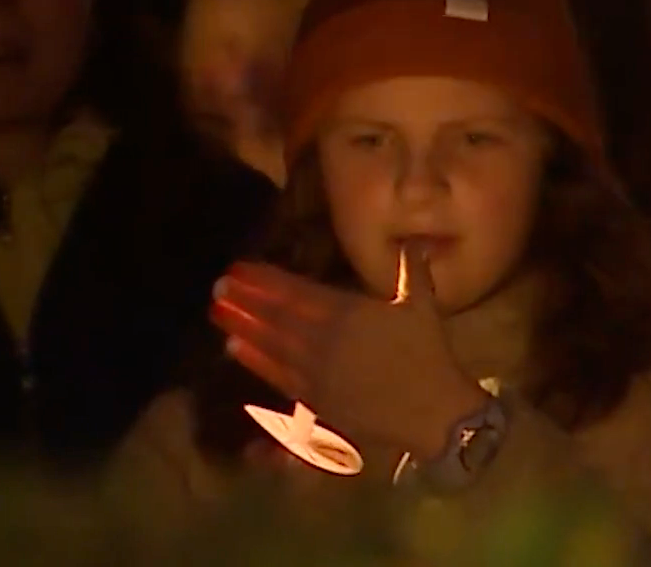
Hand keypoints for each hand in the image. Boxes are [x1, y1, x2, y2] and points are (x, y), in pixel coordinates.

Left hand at [210, 242, 487, 457]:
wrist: (433, 411)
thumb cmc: (428, 355)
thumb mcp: (421, 305)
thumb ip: (411, 270)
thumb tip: (413, 240)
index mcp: (346, 312)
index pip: (295, 291)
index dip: (264, 279)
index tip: (239, 268)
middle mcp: (324, 339)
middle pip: (275, 316)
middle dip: (244, 299)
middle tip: (217, 287)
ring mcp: (316, 370)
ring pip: (271, 343)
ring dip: (243, 326)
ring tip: (217, 311)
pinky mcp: (316, 399)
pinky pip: (278, 375)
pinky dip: (255, 359)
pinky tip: (234, 348)